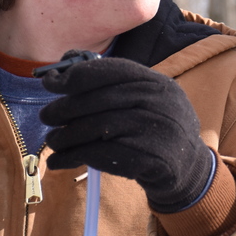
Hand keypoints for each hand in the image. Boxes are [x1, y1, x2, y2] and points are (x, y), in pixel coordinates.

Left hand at [39, 52, 213, 212]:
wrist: (189, 169)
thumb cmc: (154, 130)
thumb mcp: (142, 100)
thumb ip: (109, 83)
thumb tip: (62, 66)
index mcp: (157, 82)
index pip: (113, 70)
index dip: (77, 75)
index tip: (50, 82)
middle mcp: (161, 102)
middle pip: (103, 99)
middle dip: (67, 107)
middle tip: (47, 116)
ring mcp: (159, 130)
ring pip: (100, 127)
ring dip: (67, 135)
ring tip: (52, 141)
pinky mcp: (152, 159)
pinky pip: (104, 154)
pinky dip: (75, 157)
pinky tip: (60, 161)